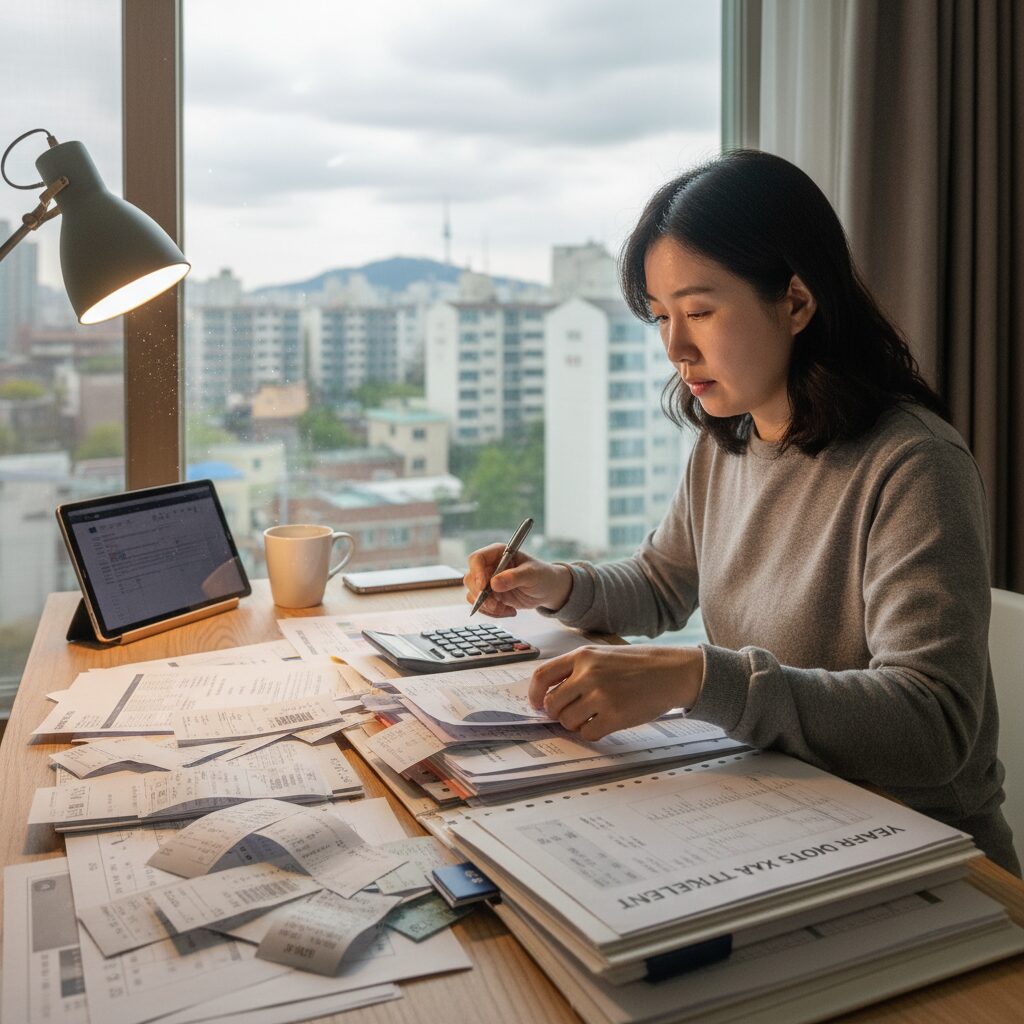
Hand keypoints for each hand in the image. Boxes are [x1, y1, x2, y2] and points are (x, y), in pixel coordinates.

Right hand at [464, 544, 572, 617]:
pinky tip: (509, 611)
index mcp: (498, 553)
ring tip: (506, 609)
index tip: (484, 587)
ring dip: (487, 606)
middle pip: (470, 578)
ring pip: (473, 594)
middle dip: (481, 595)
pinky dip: (493, 612)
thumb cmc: (542, 576)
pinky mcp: (491, 596)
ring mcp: (489, 582)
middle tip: (496, 604)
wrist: (547, 590)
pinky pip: (481, 606)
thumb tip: (494, 583)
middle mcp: (490, 566)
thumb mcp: (532, 575)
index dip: (476, 572)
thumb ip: (514, 577)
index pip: (477, 559)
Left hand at [528, 645, 703, 740]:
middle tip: (571, 714)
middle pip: (552, 704)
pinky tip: (605, 723)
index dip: (534, 694)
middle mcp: (588, 674)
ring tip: (593, 716)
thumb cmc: (638, 665)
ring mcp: (601, 695)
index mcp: (583, 655)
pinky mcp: (615, 715)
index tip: (536, 705)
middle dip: (557, 713)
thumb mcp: (603, 655)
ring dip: (576, 724)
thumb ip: (577, 670)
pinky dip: (592, 732)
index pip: (542, 676)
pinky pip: (588, 733)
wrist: (671, 672)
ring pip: (567, 721)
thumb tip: (550, 697)